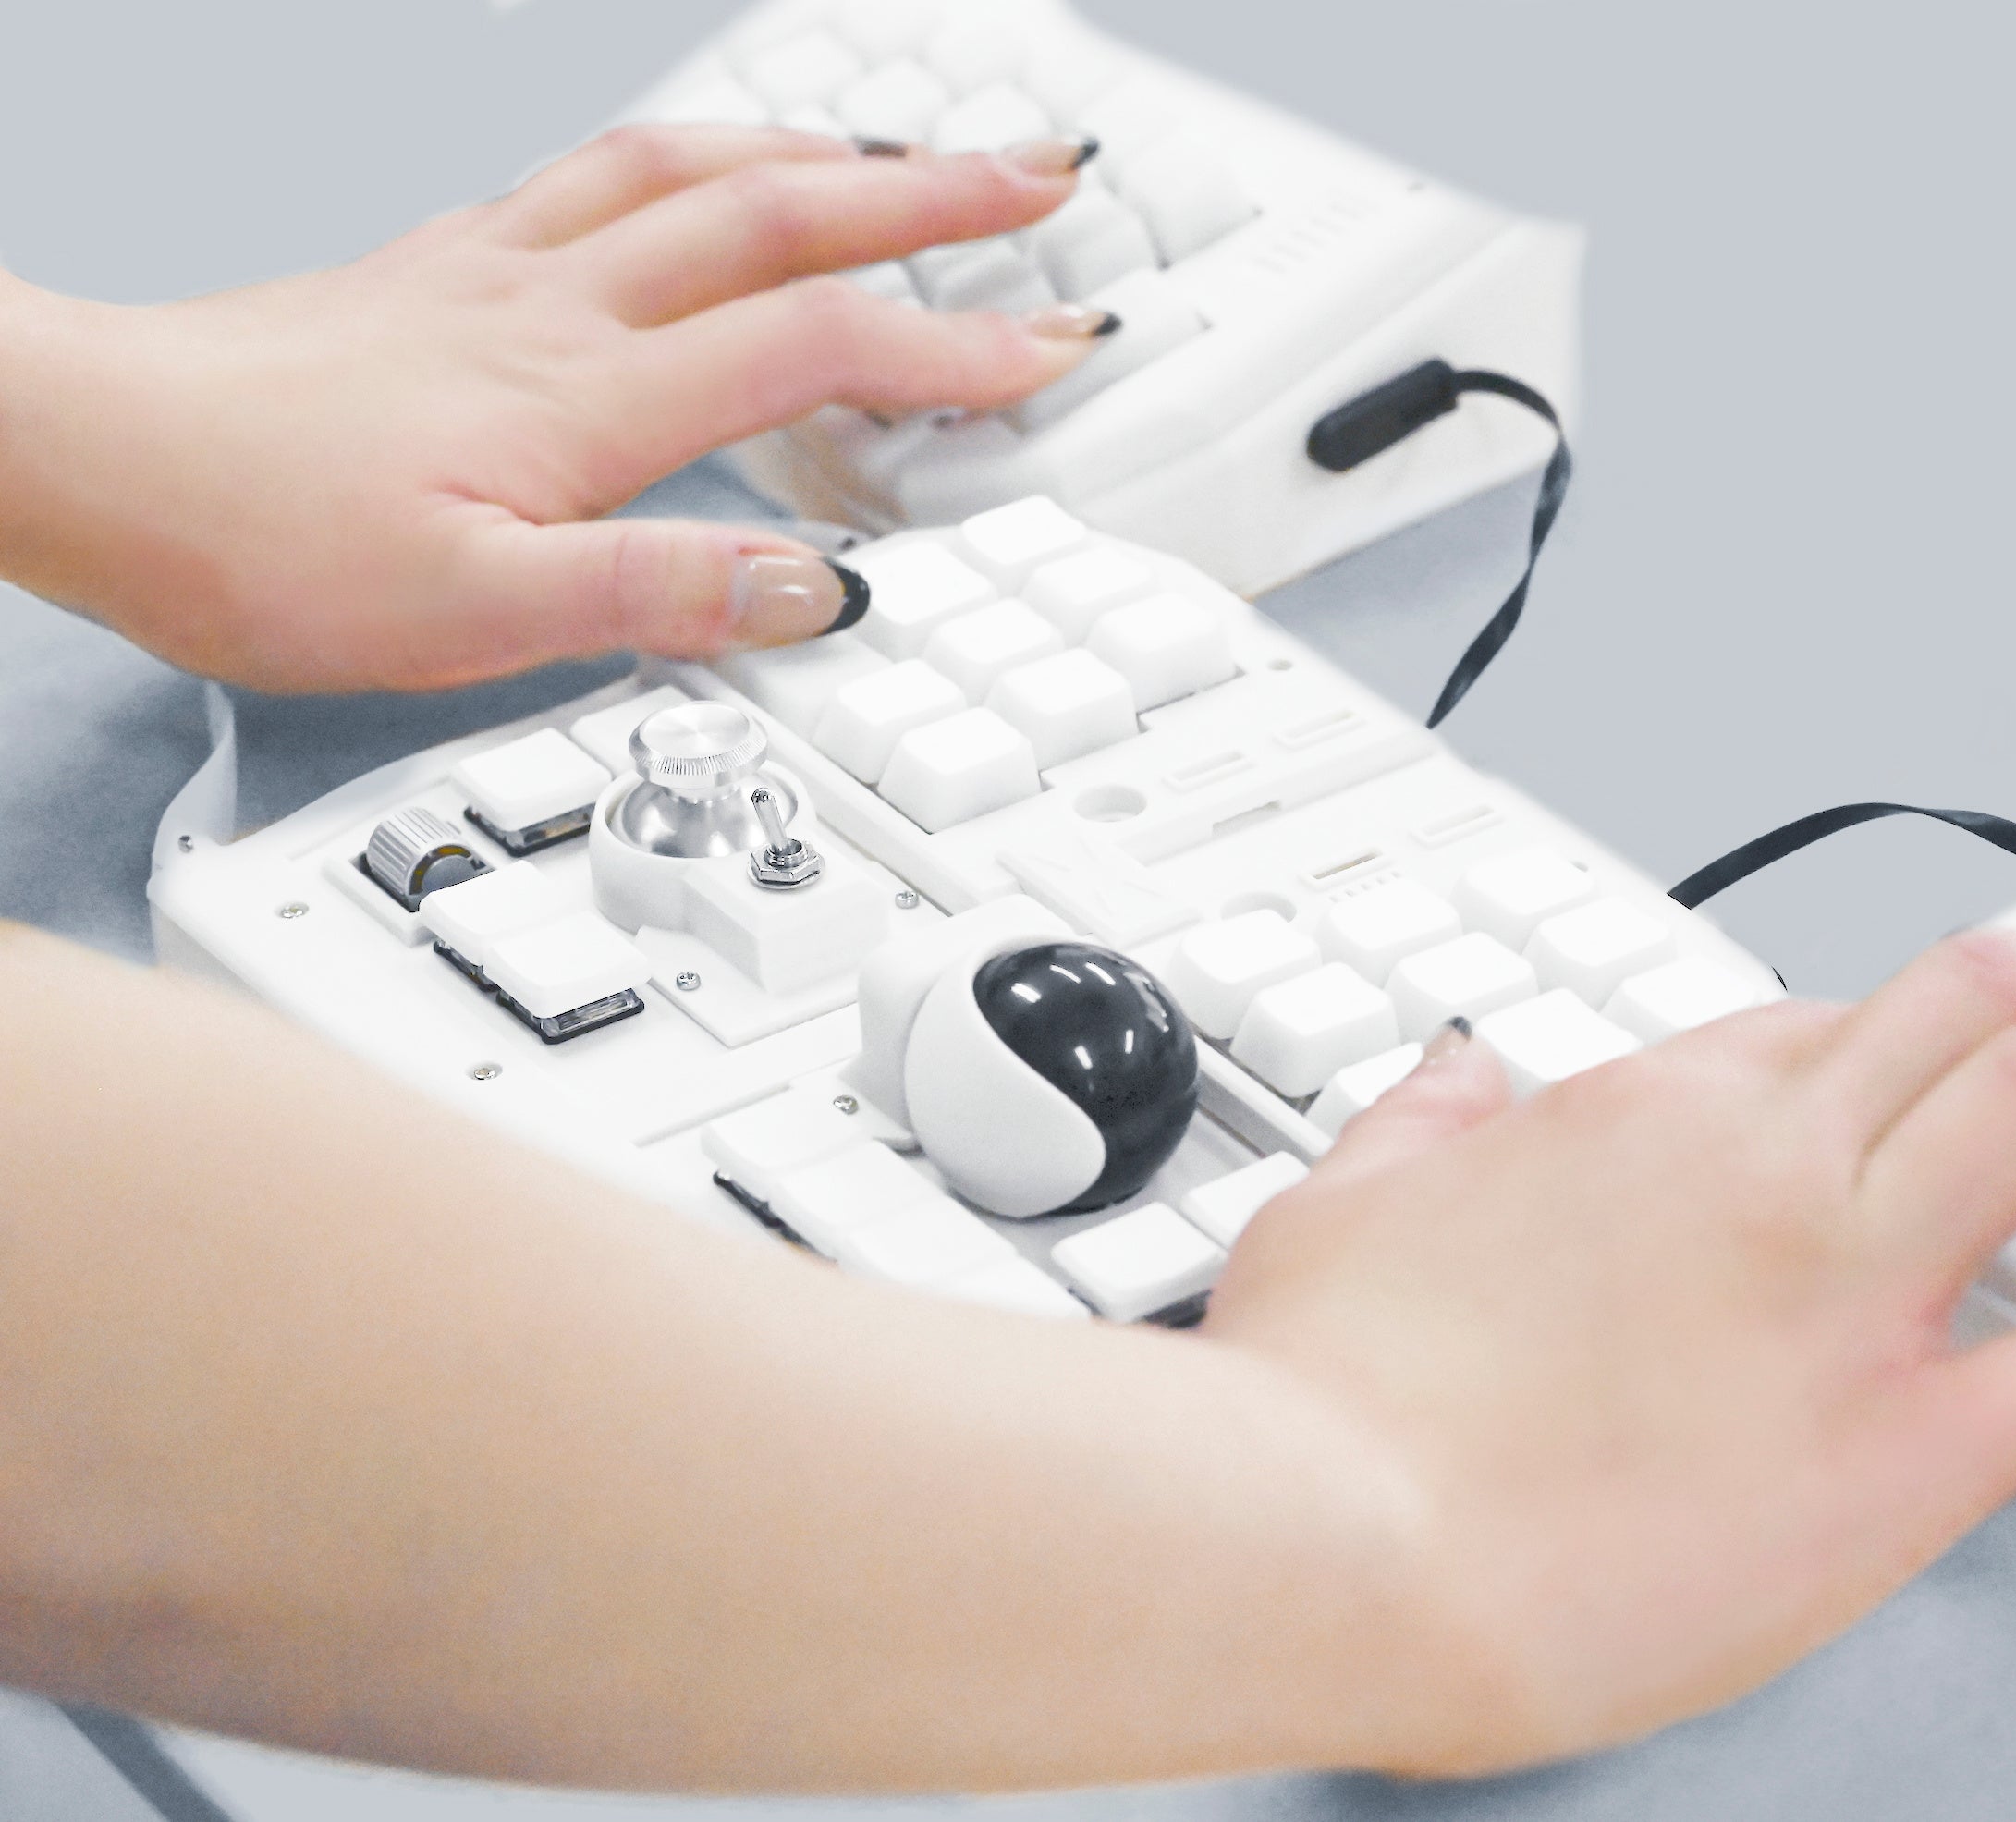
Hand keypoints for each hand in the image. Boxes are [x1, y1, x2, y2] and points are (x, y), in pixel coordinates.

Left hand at [0, 127, 1111, 691]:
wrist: (89, 456)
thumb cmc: (255, 542)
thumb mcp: (467, 619)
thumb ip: (655, 598)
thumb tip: (815, 592)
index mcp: (585, 401)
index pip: (815, 349)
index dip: (954, 347)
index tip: (1055, 351)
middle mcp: (556, 310)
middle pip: (784, 217)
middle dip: (936, 196)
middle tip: (1043, 175)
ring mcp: (499, 273)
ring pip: (698, 175)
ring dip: (829, 154)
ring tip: (916, 154)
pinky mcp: (443, 268)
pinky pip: (600, 175)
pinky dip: (697, 155)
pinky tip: (710, 166)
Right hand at [1207, 931, 2015, 1774]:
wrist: (1319, 1538)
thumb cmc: (1315, 1400)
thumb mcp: (1343, 1206)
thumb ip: (1423, 1128)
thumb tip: (1455, 1076)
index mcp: (1637, 1114)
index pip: (1816, 1023)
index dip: (1910, 1033)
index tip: (1958, 1056)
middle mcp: (1759, 1159)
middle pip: (1978, 1001)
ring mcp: (1840, 1286)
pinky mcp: (1896, 1443)